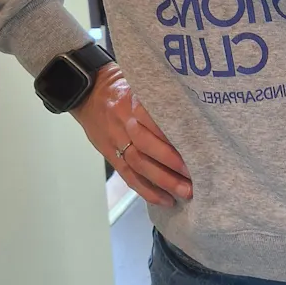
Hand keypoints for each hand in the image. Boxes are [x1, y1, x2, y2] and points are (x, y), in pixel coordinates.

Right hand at [72, 64, 191, 207]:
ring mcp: (116, 140)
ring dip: (163, 181)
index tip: (197, 148)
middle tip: (195, 175)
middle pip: (146, 145)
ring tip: (185, 192)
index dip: (173, 136)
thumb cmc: (124, 88)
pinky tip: (165, 200)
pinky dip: (147, 190)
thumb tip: (195, 118)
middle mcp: (124, 122)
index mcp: (134, 100)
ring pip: (139, 164)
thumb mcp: (141, 85)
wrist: (88, 92)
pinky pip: (129, 176)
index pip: (155, 120)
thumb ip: (161, 100)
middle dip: (172, 163)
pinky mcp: (111, 155)